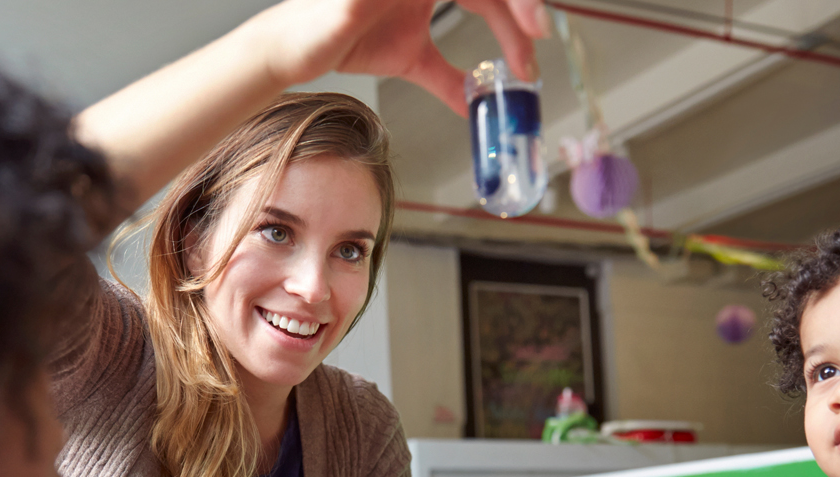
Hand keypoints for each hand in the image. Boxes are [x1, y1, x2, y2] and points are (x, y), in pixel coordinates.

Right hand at [249, 0, 548, 114]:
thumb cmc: (347, 40)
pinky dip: (470, 1)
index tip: (532, 50)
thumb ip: (449, 78)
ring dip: (506, 1)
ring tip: (527, 28)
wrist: (300, 47)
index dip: (516, 16)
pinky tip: (484, 11)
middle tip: (539, 34)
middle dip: (521, 2)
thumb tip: (477, 104)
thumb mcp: (413, 60)